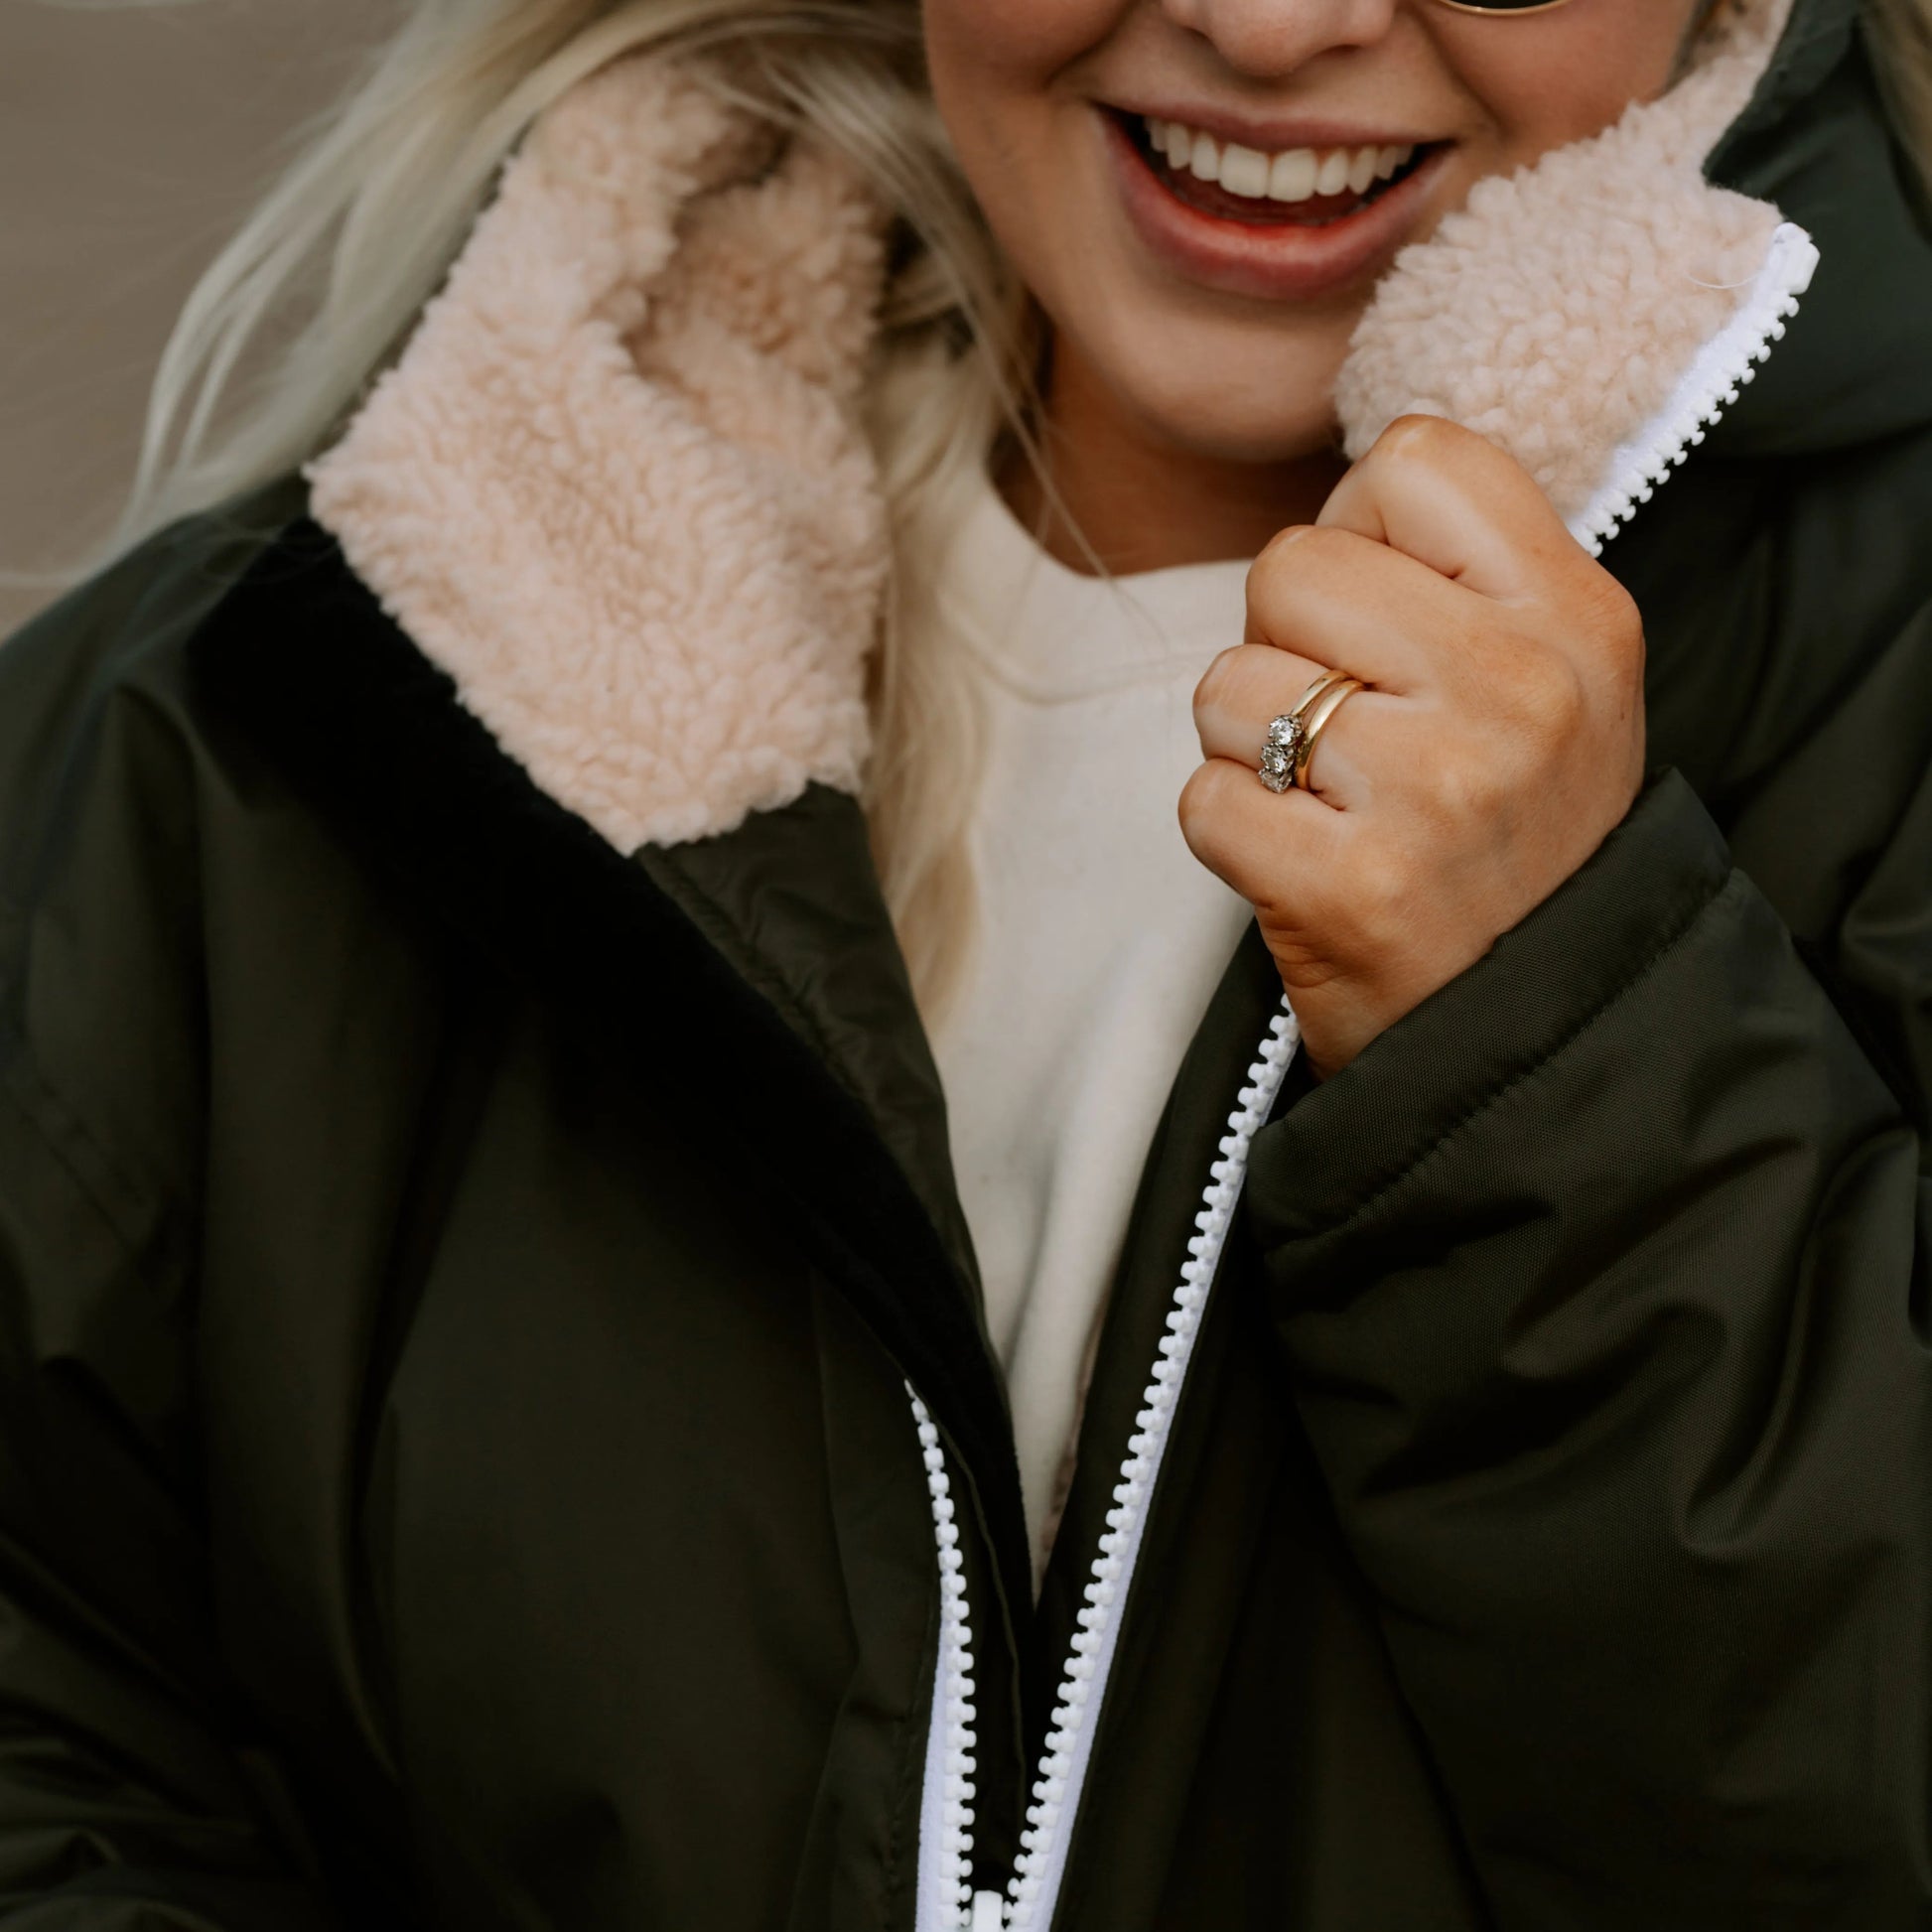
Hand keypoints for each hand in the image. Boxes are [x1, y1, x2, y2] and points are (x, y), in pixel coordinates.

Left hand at [1181, 416, 1645, 1080]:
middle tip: (1348, 730)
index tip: (1379, 616)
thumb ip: (1467, 577)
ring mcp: (1436, 790)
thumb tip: (1342, 498)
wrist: (1539, 1031)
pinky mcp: (1351, 887)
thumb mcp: (1559, 682)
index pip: (1413, 460)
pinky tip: (1304, 862)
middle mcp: (1519, 690)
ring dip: (1249, 745)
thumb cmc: (1516, 841)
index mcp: (1576, 617)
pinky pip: (1205, 796)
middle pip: (1292, 564)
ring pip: (1230, 682)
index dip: (1358, 529)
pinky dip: (1229, 834)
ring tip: (1330, 803)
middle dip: (1286, 645)